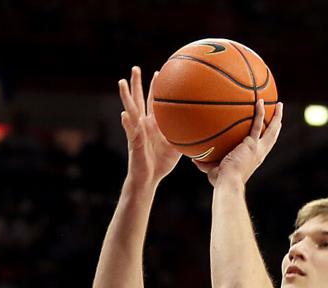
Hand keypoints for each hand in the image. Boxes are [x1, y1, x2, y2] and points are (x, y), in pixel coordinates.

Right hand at [118, 67, 180, 186]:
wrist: (149, 179)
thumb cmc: (162, 163)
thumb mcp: (178, 144)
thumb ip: (186, 133)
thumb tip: (206, 126)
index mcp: (153, 123)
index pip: (153, 101)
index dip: (155, 87)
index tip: (159, 72)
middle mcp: (143, 124)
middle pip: (138, 99)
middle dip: (136, 84)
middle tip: (135, 68)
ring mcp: (136, 132)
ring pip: (130, 110)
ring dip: (126, 96)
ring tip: (122, 82)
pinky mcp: (133, 142)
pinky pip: (130, 131)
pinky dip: (127, 123)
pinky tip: (124, 115)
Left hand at [194, 99, 283, 185]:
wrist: (227, 183)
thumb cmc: (220, 181)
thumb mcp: (212, 170)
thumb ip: (204, 163)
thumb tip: (193, 158)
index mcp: (254, 158)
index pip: (264, 146)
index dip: (268, 137)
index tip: (270, 128)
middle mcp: (259, 153)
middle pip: (272, 136)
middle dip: (277, 124)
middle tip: (279, 113)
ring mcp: (257, 148)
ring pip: (271, 129)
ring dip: (277, 116)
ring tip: (279, 104)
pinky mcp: (252, 144)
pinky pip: (257, 124)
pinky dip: (260, 113)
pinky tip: (260, 101)